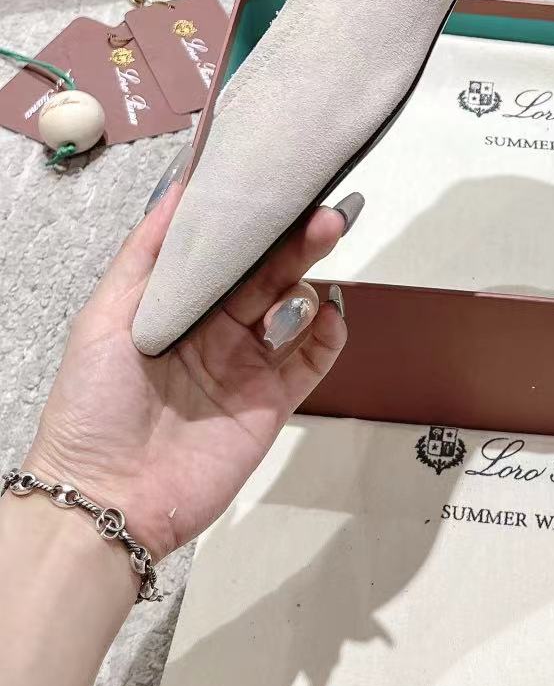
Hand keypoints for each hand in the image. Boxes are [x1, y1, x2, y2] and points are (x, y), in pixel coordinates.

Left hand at [23, 186, 347, 561]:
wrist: (108, 500)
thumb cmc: (93, 405)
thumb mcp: (104, 318)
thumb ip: (145, 253)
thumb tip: (181, 186)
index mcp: (175, 307)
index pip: (222, 254)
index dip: (250, 222)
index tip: (276, 186)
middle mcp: (216, 331)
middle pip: (266, 274)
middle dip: (295, 240)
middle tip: (324, 212)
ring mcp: (248, 366)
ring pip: (294, 308)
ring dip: (312, 277)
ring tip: (321, 250)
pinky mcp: (273, 403)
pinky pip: (313, 359)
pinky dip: (328, 332)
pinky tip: (328, 313)